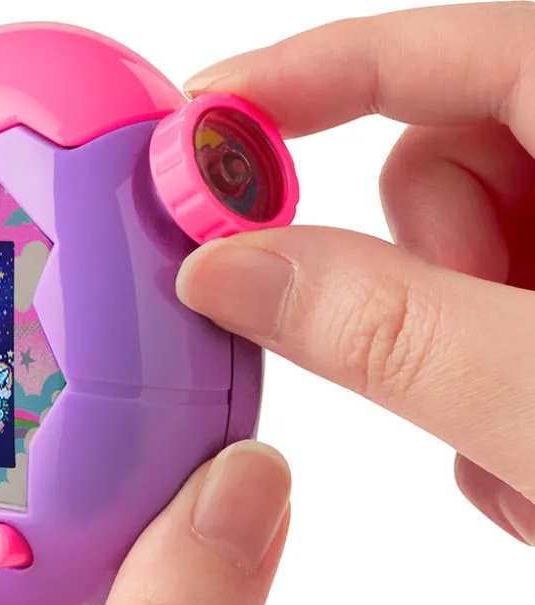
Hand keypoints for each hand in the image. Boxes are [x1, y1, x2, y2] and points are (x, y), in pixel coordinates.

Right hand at [178, 1, 534, 544]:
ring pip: (461, 261)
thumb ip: (381, 329)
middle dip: (416, 274)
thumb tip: (227, 272)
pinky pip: (493, 321)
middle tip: (451, 367)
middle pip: (445, 166)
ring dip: (449, 362)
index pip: (447, 48)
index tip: (202, 121)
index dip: (311, 76)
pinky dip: (485, 396)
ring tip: (515, 455)